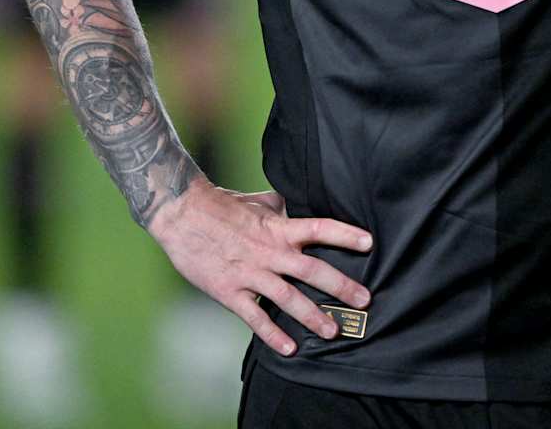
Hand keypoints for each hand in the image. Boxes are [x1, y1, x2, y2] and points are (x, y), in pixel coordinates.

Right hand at [147, 181, 373, 356]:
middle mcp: (270, 252)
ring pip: (288, 297)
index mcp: (278, 228)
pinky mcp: (230, 292)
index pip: (320, 228)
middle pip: (312, 269)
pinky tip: (289, 349)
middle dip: (340, 286)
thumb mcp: (257, 202)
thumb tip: (295, 205)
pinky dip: (272, 334)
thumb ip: (279, 208)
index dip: (346, 235)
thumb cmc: (220, 206)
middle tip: (365, 300)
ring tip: (332, 330)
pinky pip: (255, 317)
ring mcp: (250, 273)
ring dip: (312, 315)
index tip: (369, 243)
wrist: (181, 214)